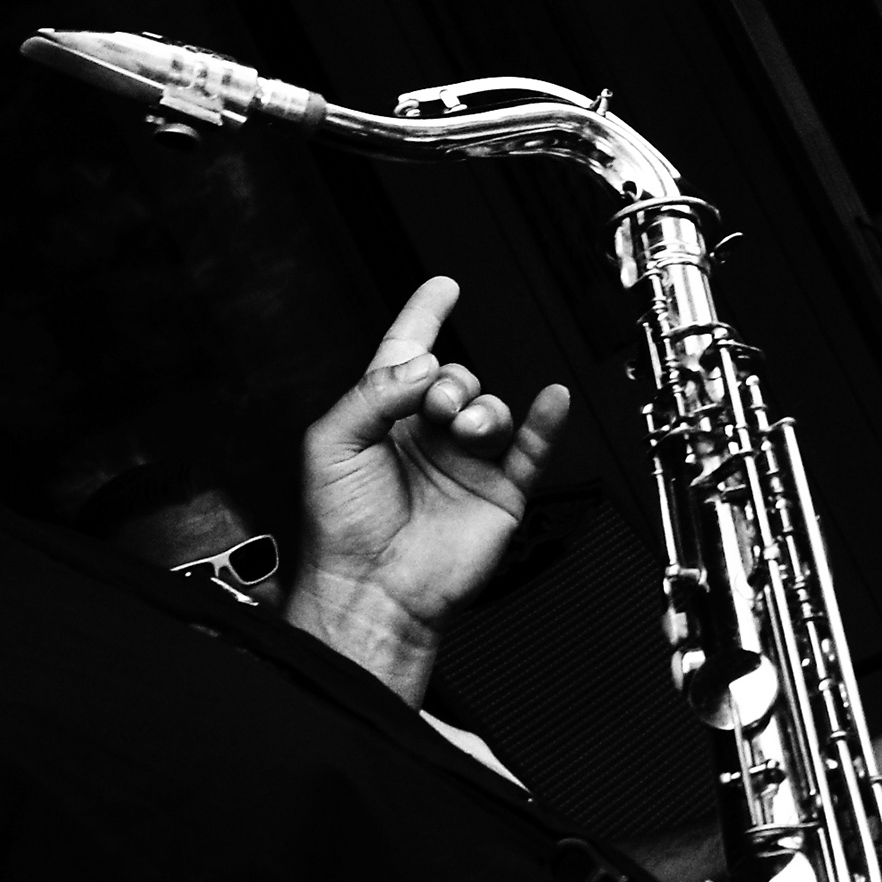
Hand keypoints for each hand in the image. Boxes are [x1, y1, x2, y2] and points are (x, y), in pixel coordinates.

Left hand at [289, 276, 573, 702]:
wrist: (374, 592)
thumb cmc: (340, 531)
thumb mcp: (331, 445)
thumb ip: (373, 392)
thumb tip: (422, 366)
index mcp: (382, 421)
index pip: (406, 356)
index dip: (423, 317)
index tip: (442, 289)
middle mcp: (426, 438)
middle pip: (456, 378)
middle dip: (451, 382)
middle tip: (436, 405)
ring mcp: (464, 464)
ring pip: (492, 409)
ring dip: (482, 408)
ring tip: (464, 429)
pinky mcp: (498, 492)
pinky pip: (533, 447)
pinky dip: (547, 421)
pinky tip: (550, 399)